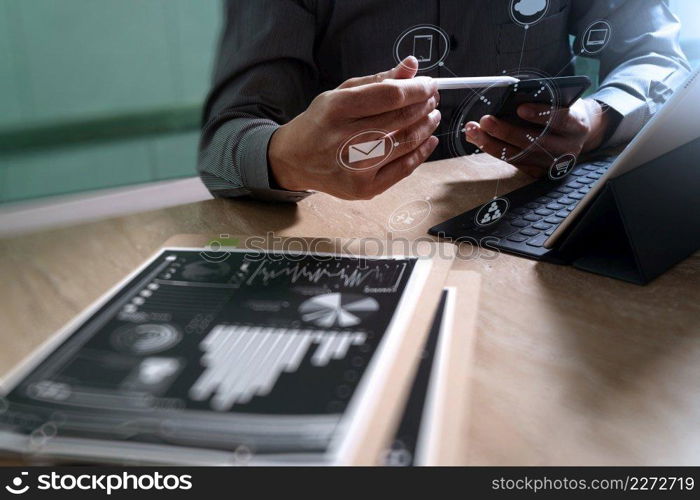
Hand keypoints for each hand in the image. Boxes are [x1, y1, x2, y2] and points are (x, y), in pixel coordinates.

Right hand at [269, 57, 440, 199]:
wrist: (295, 160)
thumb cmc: (321, 123)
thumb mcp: (340, 94)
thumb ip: (377, 81)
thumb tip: (411, 67)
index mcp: (337, 109)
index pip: (390, 96)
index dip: (417, 89)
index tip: (429, 84)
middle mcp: (345, 139)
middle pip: (401, 119)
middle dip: (424, 106)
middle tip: (432, 99)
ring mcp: (355, 168)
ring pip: (406, 143)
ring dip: (426, 127)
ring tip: (432, 116)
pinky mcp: (364, 188)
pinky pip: (404, 169)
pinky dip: (422, 152)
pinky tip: (429, 140)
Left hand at [464, 98, 610, 177]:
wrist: (576, 132)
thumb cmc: (562, 110)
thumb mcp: (559, 100)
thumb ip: (541, 100)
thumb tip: (509, 100)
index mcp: (577, 125)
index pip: (561, 120)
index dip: (541, 114)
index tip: (521, 108)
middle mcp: (567, 148)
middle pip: (534, 142)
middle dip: (506, 131)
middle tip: (485, 120)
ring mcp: (553, 163)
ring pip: (520, 156)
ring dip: (492, 144)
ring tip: (474, 131)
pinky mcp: (540, 172)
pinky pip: (514, 163)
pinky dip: (494, 151)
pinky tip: (479, 140)